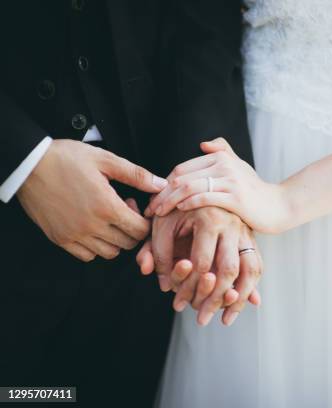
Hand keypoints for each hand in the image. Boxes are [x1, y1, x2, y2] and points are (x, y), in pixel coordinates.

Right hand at [17, 139, 166, 260]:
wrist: (29, 165)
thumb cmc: (67, 158)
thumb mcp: (106, 160)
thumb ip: (137, 175)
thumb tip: (162, 185)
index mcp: (107, 207)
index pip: (140, 230)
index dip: (144, 220)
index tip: (134, 206)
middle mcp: (92, 226)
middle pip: (128, 243)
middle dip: (132, 229)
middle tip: (121, 209)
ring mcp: (75, 235)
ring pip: (109, 252)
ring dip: (115, 239)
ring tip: (107, 218)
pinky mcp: (60, 239)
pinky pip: (87, 256)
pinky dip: (95, 247)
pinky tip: (93, 227)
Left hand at [136, 206, 261, 325]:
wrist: (199, 185)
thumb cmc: (176, 207)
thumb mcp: (162, 225)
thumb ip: (158, 252)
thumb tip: (164, 284)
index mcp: (210, 218)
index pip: (202, 263)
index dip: (188, 287)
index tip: (177, 304)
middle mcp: (232, 225)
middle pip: (229, 270)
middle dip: (215, 299)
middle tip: (202, 319)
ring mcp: (246, 231)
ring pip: (251, 270)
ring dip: (239, 298)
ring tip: (225, 319)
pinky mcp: (252, 237)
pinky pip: (257, 265)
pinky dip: (252, 286)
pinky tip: (244, 304)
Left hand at [145, 138, 291, 233]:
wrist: (279, 206)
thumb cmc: (256, 191)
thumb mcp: (240, 167)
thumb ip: (223, 152)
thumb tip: (203, 144)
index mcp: (221, 157)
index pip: (182, 168)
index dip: (164, 183)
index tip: (154, 198)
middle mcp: (224, 165)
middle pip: (181, 176)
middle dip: (161, 193)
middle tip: (150, 208)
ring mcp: (230, 181)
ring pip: (188, 187)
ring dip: (169, 200)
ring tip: (158, 213)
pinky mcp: (235, 198)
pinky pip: (204, 198)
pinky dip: (187, 203)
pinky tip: (179, 211)